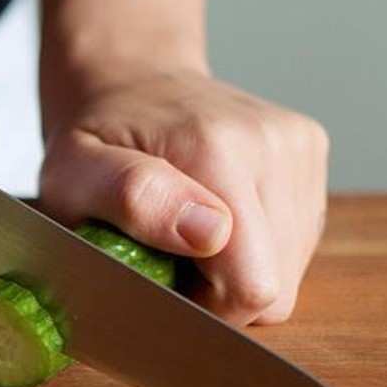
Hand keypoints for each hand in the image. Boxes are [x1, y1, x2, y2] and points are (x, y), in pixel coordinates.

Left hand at [37, 64, 328, 324]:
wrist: (130, 81)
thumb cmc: (93, 138)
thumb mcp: (75, 174)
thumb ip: (133, 200)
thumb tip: (211, 232)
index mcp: (213, 148)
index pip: (252, 284)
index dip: (205, 306)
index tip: (164, 279)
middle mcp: (270, 142)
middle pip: (278, 282)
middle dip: (222, 290)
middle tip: (169, 255)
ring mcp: (298, 145)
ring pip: (293, 266)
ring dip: (240, 266)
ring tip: (189, 230)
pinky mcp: (310, 151)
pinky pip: (300, 237)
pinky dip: (260, 243)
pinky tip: (218, 214)